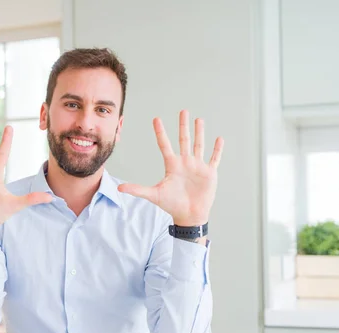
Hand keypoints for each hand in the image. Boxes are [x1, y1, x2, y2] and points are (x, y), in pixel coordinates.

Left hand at [118, 110, 223, 227]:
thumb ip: (137, 189)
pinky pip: (214, 158)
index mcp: (172, 165)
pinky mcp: (209, 173)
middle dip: (183, 126)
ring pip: (199, 145)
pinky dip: (217, 149)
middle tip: (183, 111)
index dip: (160, 132)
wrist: (189, 216)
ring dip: (199, 133)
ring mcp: (197, 167)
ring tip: (199, 120)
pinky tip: (219, 139)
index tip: (156, 119)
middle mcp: (185, 162)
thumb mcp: (153, 195)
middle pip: (184, 140)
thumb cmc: (171, 205)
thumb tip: (119, 188)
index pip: (164, 145)